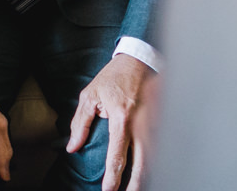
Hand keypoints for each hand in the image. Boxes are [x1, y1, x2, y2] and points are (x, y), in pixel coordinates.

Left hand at [66, 53, 153, 190]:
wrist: (140, 59)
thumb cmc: (114, 77)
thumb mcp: (90, 95)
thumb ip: (81, 123)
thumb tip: (72, 147)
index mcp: (122, 117)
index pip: (118, 154)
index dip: (113, 176)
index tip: (108, 190)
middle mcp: (142, 123)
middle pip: (142, 163)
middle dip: (135, 184)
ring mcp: (156, 123)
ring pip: (154, 158)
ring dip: (146, 176)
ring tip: (136, 188)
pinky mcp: (163, 122)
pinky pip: (160, 148)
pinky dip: (156, 163)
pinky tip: (148, 172)